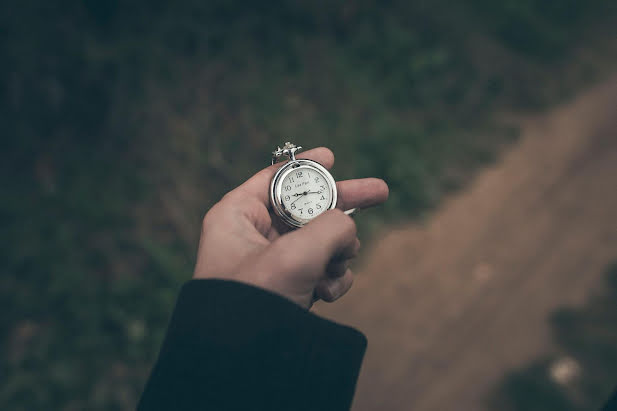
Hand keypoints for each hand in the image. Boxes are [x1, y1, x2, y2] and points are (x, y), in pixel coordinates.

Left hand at [193, 147, 388, 307]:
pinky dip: (331, 279)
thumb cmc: (255, 299)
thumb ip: (332, 226)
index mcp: (238, 216)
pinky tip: (326, 292)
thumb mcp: (296, 253)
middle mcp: (253, 236)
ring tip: (335, 266)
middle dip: (344, 208)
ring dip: (337, 253)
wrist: (244, 362)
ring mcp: (273, 264)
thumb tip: (348, 229)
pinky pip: (320, 271)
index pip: (276, 178)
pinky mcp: (288, 289)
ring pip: (321, 242)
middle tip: (381, 192)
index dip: (307, 166)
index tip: (333, 156)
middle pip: (307, 209)